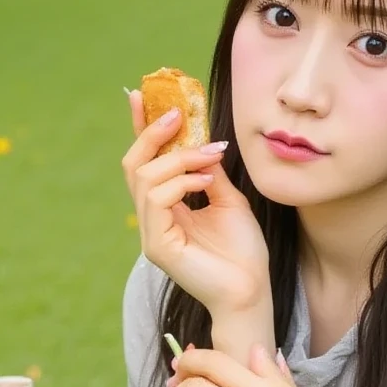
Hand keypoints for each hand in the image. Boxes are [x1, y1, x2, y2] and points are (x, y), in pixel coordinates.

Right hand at [122, 90, 270, 318]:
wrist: (252, 291)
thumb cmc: (243, 253)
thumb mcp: (228, 200)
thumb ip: (208, 172)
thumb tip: (202, 140)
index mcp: (166, 209)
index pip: (146, 163)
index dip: (141, 129)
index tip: (142, 95)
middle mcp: (152, 220)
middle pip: (134, 166)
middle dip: (154, 135)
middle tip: (178, 114)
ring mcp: (151, 234)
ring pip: (146, 178)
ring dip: (180, 159)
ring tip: (211, 156)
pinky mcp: (158, 246)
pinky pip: (157, 200)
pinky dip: (182, 182)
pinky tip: (206, 181)